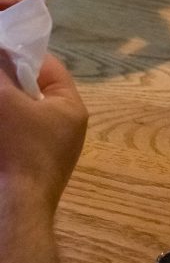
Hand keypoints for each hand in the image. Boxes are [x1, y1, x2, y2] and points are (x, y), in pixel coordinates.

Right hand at [0, 54, 87, 211]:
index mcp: (69, 108)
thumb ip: (2, 72)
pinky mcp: (24, 170)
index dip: (21, 53)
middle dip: (6, 81)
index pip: (48, 67)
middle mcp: (62, 129)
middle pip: (30, 91)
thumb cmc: (16, 149)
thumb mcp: (6, 101)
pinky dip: (3, 127)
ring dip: (4, 104)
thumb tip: (2, 50)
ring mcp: (43, 152)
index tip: (0, 47)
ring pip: (17, 115)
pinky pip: (12, 137)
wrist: (9, 214)